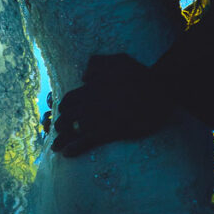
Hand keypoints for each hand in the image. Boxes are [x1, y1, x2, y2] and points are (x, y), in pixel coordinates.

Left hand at [51, 53, 173, 156]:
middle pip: (66, 116)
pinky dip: (73, 148)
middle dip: (60, 124)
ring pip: (71, 130)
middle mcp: (90, 103)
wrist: (157, 91)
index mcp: (91, 87)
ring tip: (55, 146)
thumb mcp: (117, 60)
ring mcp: (97, 118)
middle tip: (59, 130)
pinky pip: (84, 142)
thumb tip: (83, 75)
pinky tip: (66, 154)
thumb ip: (97, 64)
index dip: (63, 107)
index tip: (63, 113)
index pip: (68, 99)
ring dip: (61, 138)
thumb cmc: (139, 74)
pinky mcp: (107, 132)